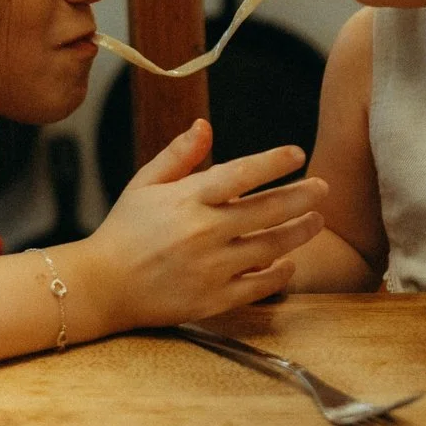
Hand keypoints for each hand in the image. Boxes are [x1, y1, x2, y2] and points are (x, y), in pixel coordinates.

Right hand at [74, 119, 325, 333]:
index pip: (240, 173)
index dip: (273, 162)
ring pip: (271, 247)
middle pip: (267, 211)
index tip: (297, 154)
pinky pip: (259, 285)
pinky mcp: (213, 299)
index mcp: (187, 199)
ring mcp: (211, 268)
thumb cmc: (124, 230)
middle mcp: (203, 232)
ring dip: (299, 232)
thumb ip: (178, 155)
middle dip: (301, 196)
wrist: (101, 285)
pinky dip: (280, 273)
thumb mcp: (144, 184)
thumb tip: (205, 125)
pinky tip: (290, 262)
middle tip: (323, 187)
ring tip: (316, 220)